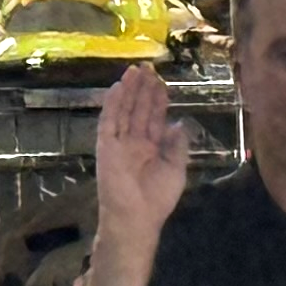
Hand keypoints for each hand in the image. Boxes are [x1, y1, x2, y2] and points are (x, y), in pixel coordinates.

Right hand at [91, 62, 190, 256]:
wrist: (136, 218)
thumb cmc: (157, 198)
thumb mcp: (176, 169)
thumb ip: (177, 146)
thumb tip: (179, 123)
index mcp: (151, 148)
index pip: (153, 117)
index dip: (157, 99)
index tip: (161, 81)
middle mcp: (134, 142)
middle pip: (139, 109)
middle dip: (143, 89)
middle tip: (147, 68)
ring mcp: (119, 143)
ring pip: (124, 110)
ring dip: (129, 91)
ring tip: (134, 70)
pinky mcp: (106, 146)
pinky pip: (108, 121)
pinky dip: (112, 104)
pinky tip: (118, 88)